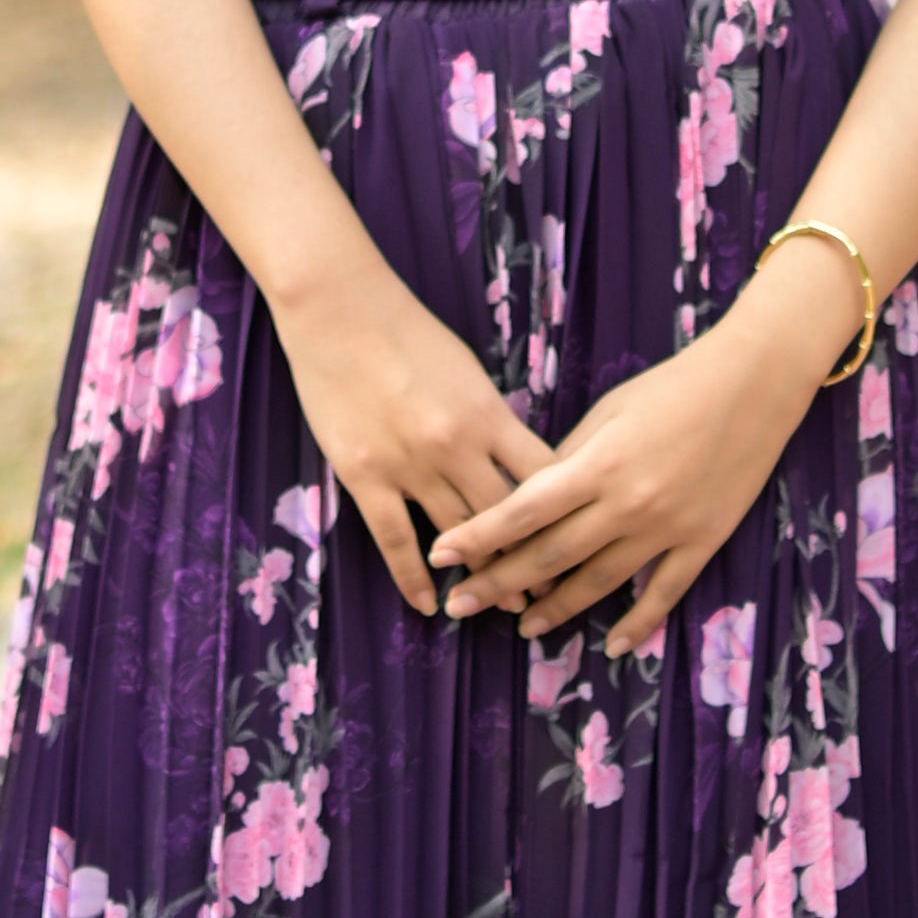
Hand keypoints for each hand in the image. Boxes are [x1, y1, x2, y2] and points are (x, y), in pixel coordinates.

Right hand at [273, 256, 548, 625]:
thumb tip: (516, 457)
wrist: (340, 309)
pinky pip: (395, 541)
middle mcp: (457, 447)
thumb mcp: (467, 370)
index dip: (564, 517)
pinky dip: (414, 578)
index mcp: (489, 415)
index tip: (578, 544)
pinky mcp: (366, 477)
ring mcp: (410, 466)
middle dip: (533, 560)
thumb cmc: (406, 331)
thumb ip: (491, 418)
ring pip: (457, 536)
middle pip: (507, 519)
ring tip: (501, 607)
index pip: (541, 479)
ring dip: (483, 575)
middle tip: (550, 597)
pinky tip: (428, 605)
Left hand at [425, 305, 826, 658]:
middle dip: (500, 583)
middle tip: (460, 606)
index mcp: (598, 464)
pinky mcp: (702, 541)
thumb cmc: (673, 387)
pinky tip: (611, 645)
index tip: (441, 556)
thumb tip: (534, 499)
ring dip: (557, 609)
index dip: (479, 537)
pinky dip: (636, 623)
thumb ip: (570, 459)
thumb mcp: (609, 411)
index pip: (523, 511)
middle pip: (551, 555)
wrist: (753, 385)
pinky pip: (663, 593)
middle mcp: (627, 504)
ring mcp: (667, 528)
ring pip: (599, 582)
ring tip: (523, 627)